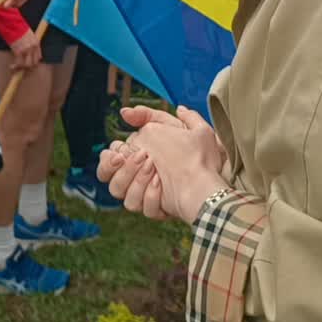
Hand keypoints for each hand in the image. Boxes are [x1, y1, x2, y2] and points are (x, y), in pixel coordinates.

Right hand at [8, 29, 41, 70]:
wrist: (14, 25)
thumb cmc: (20, 29)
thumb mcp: (30, 35)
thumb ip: (31, 43)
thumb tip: (28, 52)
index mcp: (37, 43)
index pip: (39, 57)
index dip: (34, 62)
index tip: (29, 63)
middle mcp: (33, 48)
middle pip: (34, 63)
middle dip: (29, 67)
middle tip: (23, 67)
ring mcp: (26, 50)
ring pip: (26, 65)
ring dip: (21, 67)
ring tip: (16, 67)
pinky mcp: (19, 51)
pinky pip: (18, 63)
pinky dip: (15, 66)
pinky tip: (11, 66)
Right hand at [100, 107, 226, 221]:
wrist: (211, 176)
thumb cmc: (195, 152)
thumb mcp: (175, 126)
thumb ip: (149, 115)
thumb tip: (124, 112)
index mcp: (137, 158)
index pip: (110, 161)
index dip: (110, 160)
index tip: (122, 153)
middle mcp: (137, 179)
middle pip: (111, 183)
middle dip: (121, 172)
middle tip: (139, 159)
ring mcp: (146, 196)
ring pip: (125, 199)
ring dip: (137, 181)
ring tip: (155, 169)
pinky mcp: (156, 210)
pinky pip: (144, 208)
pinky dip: (151, 195)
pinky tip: (162, 184)